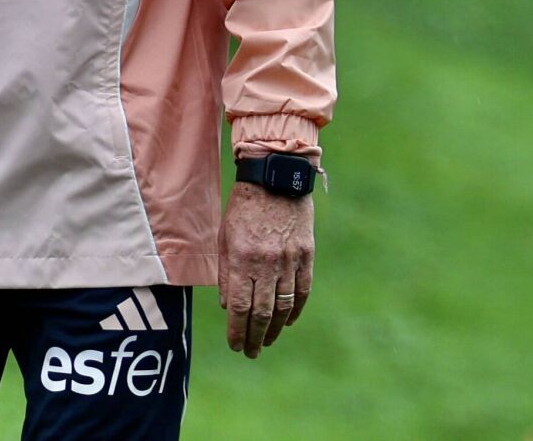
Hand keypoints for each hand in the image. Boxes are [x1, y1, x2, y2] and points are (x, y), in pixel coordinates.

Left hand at [219, 181, 313, 357]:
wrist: (275, 180)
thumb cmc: (244, 209)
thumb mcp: (225, 237)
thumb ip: (226, 273)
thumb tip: (229, 307)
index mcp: (242, 258)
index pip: (240, 306)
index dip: (237, 330)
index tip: (236, 346)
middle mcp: (266, 263)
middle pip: (262, 312)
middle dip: (255, 337)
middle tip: (250, 352)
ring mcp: (289, 260)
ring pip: (283, 306)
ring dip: (274, 329)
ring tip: (265, 341)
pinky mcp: (306, 256)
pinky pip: (302, 291)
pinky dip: (294, 310)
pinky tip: (286, 322)